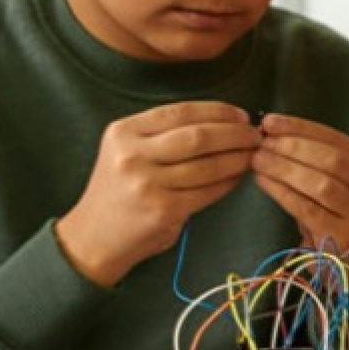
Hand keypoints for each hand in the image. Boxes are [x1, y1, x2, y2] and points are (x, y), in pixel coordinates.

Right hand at [52, 101, 261, 285]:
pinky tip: (237, 177)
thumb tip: (223, 120)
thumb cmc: (119, 191)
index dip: (218, 111)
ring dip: (238, 158)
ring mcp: (147, 183)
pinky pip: (208, 190)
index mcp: (123, 132)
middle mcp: (132, 155)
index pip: (181, 111)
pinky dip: (229, 181)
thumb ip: (161, 134)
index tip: (241, 115)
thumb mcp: (126, 151)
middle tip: (255, 136)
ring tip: (252, 155)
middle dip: (235, 133)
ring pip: (208, 164)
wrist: (93, 238)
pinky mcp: (163, 209)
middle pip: (199, 135)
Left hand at [253, 114, 348, 255]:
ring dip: (285, 167)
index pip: (335, 138)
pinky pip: (307, 207)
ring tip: (258, 160)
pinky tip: (263, 181)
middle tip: (261, 142)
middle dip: (292, 146)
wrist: (347, 264)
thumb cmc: (332, 217)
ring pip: (320, 182)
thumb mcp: (331, 183)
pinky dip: (282, 191)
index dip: (300, 127)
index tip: (270, 121)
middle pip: (331, 158)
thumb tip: (271, 132)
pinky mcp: (343, 234)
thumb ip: (311, 159)